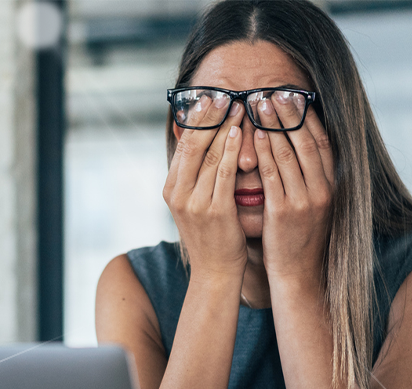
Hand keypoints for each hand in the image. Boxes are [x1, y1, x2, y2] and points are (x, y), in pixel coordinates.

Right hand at [163, 97, 247, 281]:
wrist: (215, 271)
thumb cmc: (210, 236)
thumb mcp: (194, 204)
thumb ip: (195, 176)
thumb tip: (201, 144)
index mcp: (171, 189)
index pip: (183, 145)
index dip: (197, 119)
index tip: (210, 97)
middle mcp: (178, 194)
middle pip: (194, 145)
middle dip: (210, 116)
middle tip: (225, 93)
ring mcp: (195, 203)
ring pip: (210, 154)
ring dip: (226, 127)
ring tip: (239, 105)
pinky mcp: (215, 210)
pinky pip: (224, 172)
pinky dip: (233, 149)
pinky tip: (241, 132)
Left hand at [253, 94, 333, 284]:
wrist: (297, 274)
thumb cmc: (298, 239)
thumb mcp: (311, 205)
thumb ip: (307, 179)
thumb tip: (295, 150)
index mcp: (331, 185)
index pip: (321, 141)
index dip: (307, 116)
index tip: (294, 95)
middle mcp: (323, 189)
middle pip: (306, 141)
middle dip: (288, 114)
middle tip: (272, 90)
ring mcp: (305, 200)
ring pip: (290, 154)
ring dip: (273, 126)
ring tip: (259, 103)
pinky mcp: (285, 212)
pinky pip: (273, 176)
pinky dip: (265, 153)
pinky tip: (255, 136)